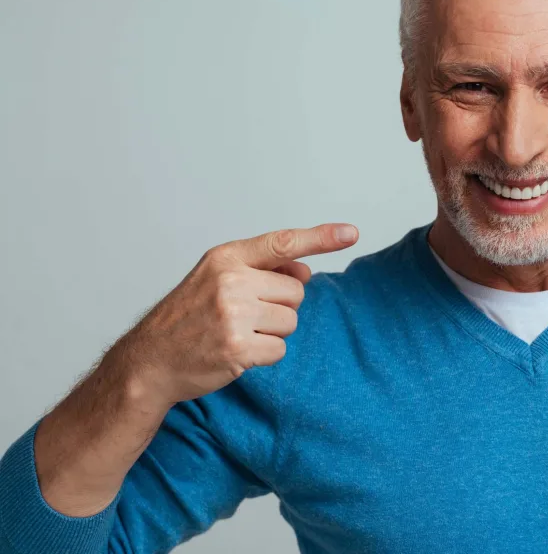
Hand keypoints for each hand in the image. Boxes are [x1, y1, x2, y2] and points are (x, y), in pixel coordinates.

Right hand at [119, 223, 358, 407]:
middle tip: (242, 316)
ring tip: (236, 333)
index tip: (350, 233)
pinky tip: (236, 352)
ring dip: (271, 333)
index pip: (283, 242)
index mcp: (226, 258)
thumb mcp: (216, 278)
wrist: (149, 360)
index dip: (321, 237)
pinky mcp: (238, 347)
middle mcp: (231, 281)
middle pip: (295, 292)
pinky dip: (264, 355)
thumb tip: (306, 270)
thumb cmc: (188, 317)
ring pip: (291, 321)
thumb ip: (261, 269)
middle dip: (278, 307)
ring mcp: (234, 315)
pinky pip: (279, 349)